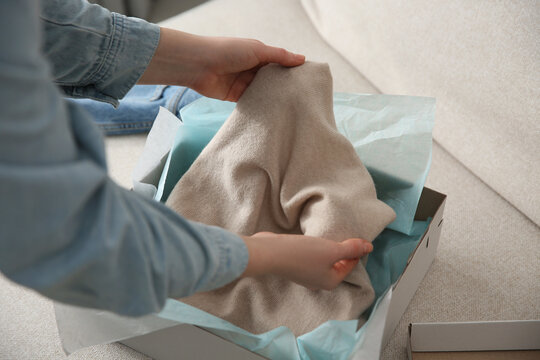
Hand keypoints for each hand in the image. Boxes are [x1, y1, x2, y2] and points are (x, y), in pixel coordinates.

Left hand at [139, 28, 304, 100]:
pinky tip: (273, 114)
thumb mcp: (258, 50)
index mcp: (258, 55)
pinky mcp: (236, 97)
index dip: (292, 71)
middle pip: (273, 80)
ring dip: (273, 99)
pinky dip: (260, 107)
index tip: (307, 81)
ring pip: (263, 93)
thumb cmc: (227, 51)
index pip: (280, 64)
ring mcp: (244, 84)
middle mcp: (252, 69)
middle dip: (284, 88)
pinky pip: (252, 103)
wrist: (199, 65)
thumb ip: (280, 56)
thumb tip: (302, 59)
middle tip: (303, 99)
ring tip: (292, 109)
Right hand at [240, 232, 372, 290]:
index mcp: (331, 281)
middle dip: (342, 252)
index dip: (356, 251)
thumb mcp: (332, 249)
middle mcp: (318, 281)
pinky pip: (311, 257)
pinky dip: (316, 249)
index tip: (359, 237)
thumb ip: (351, 248)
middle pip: (337, 265)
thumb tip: (370, 247)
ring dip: (328, 250)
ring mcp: (305, 274)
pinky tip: (313, 239)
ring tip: (330, 236)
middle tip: (346, 235)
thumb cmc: (303, 254)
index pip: (350, 266)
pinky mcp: (294, 264)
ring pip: (324, 261)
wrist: (270, 253)